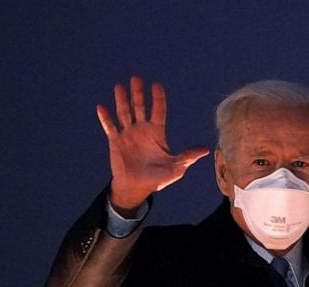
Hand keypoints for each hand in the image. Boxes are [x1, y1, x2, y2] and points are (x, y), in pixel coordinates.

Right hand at [96, 76, 209, 210]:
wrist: (138, 187)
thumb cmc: (158, 178)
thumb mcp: (176, 167)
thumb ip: (188, 156)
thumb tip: (206, 150)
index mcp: (157, 132)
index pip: (158, 110)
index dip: (158, 98)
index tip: (156, 84)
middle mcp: (142, 129)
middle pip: (140, 107)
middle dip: (138, 93)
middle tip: (136, 78)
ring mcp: (128, 134)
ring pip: (124, 113)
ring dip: (122, 100)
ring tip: (120, 86)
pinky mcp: (116, 142)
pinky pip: (110, 127)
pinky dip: (106, 118)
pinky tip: (101, 107)